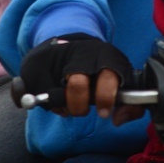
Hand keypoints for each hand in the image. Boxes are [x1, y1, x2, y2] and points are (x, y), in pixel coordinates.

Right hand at [17, 33, 141, 124]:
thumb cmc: (99, 70)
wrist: (67, 42)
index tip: (104, 113)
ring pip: (54, 94)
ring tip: (68, 100)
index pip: (108, 76)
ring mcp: (54, 56)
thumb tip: (117, 120)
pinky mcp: (34, 63)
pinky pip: (35, 94)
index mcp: (105, 55)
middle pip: (77, 84)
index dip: (105, 98)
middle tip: (81, 108)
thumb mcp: (120, 81)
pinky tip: (51, 94)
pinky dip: (42, 102)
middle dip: (79, 104)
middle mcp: (80, 52)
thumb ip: (130, 105)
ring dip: (62, 105)